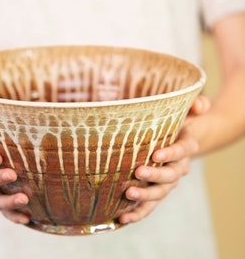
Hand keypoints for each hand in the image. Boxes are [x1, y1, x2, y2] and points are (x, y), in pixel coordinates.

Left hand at [119, 95, 209, 223]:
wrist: (178, 141)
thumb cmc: (176, 123)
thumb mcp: (185, 111)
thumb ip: (195, 106)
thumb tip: (200, 105)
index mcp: (186, 146)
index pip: (182, 150)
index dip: (171, 153)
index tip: (157, 154)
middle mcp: (179, 167)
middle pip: (171, 175)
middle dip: (155, 176)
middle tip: (138, 172)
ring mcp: (168, 182)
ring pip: (160, 193)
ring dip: (145, 196)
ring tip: (128, 194)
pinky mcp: (157, 192)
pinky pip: (149, 206)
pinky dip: (137, 213)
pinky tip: (122, 218)